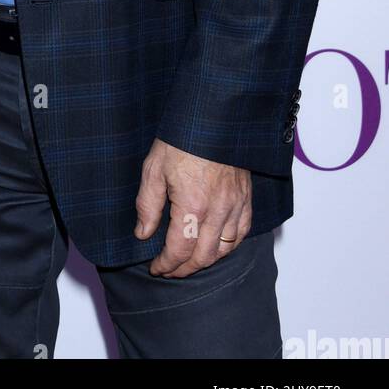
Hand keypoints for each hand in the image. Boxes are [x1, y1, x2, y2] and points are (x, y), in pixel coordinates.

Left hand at [134, 138, 251, 276]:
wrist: (211, 118)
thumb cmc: (180, 139)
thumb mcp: (153, 169)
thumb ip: (148, 205)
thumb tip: (142, 233)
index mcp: (192, 205)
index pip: (179, 250)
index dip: (166, 264)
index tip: (156, 268)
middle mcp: (217, 210)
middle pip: (203, 257)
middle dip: (184, 269)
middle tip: (169, 270)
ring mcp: (235, 205)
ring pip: (224, 250)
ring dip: (206, 261)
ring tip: (189, 262)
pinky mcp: (246, 198)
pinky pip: (241, 233)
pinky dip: (229, 247)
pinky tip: (216, 246)